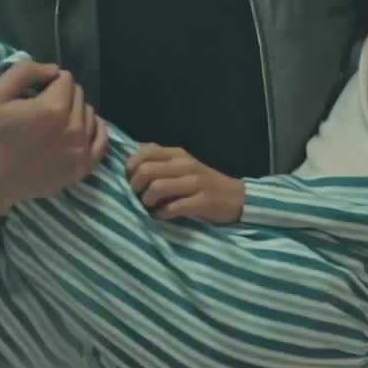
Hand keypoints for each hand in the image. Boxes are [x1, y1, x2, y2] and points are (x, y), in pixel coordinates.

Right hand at [0, 62, 107, 224]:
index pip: (65, 78)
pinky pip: (102, 138)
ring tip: (56, 123)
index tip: (35, 94)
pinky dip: (94, 130)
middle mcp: (74, 127)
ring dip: (75, 112)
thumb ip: (25, 71)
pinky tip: (79, 130)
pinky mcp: (85, 166)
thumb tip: (54, 70)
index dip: (48, 83)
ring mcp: (82, 149)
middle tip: (43, 109)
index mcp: (54, 108)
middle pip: (79, 95)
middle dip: (63, 96)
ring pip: (90, 114)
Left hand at [126, 145, 244, 223]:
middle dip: (135, 186)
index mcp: (178, 154)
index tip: (131, 180)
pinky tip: (161, 216)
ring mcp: (195, 183)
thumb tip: (134, 156)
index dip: (131, 167)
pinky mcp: (202, 202)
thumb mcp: (184, 165)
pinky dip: (161, 214)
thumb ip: (161, 159)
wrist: (236, 197)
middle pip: (146, 170)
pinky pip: (172, 208)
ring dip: (147, 201)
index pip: (145, 152)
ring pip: (157, 187)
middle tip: (137, 196)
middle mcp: (186, 165)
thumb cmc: (204, 183)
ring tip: (150, 207)